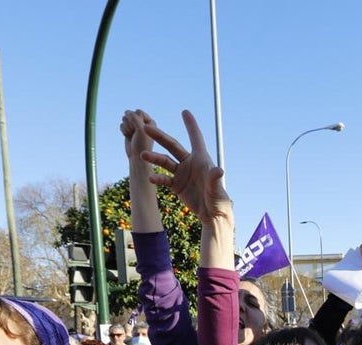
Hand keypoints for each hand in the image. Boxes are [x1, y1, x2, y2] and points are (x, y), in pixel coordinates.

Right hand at [120, 109, 153, 161]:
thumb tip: (126, 111)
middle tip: (135, 134)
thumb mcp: (140, 129)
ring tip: (132, 136)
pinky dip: (124, 131)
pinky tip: (128, 137)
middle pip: (131, 114)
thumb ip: (134, 117)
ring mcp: (135, 127)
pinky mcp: (128, 130)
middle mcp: (143, 123)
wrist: (136, 157)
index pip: (138, 112)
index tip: (140, 131)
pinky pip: (122, 124)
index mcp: (150, 122)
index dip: (136, 121)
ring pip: (125, 119)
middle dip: (131, 124)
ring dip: (127, 128)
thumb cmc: (142, 144)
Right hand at [142, 110, 230, 226]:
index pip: (195, 138)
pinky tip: (150, 178)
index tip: (185, 111)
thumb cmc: (218, 200)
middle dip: (160, 136)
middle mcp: (190, 163)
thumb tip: (219, 170)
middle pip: (173, 146)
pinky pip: (164, 179)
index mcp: (201, 159)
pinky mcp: (177, 185)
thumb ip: (214, 179)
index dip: (191, 125)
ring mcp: (182, 173)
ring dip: (154, 158)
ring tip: (142, 155)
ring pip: (165, 161)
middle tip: (146, 127)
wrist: (212, 215)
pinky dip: (157, 178)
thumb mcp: (216, 189)